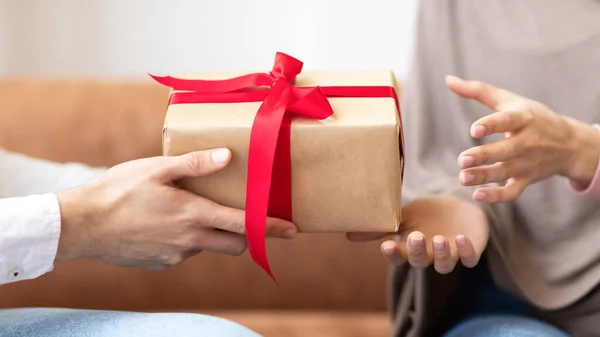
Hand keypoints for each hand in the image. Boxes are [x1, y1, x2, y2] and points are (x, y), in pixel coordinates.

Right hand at [55, 148, 296, 269]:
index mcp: (194, 215)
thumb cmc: (119, 191)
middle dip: (246, 236)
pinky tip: (167, 224)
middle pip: (233, 245)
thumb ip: (195, 164)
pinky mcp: (161, 263)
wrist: (83, 225)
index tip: (292, 230)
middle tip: (248, 221)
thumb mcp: (158, 168)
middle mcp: (190, 240)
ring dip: (211, 234)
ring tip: (193, 212)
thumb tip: (228, 156)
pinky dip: (187, 240)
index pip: (244, 225)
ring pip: (207, 247)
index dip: (270, 228)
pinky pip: (184, 252)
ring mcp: (175, 255)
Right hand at [347, 196, 488, 273]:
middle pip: (420, 261)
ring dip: (441, 254)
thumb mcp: (404, 216)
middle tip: (415, 237)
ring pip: (444, 265)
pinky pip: (469, 258)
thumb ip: (382, 226)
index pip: (398, 257)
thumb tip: (348, 234)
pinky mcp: (470, 251)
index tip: (387, 245)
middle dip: (417, 251)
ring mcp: (449, 255)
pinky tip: (461, 238)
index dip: (393, 254)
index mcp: (410, 247)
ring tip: (439, 239)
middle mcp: (428, 255)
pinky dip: (465, 251)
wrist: (459, 210)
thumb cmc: (427, 215)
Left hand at [447, 75, 599, 201]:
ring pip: (505, 172)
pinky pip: (513, 191)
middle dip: (484, 156)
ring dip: (484, 176)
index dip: (491, 125)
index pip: (507, 121)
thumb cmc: (531, 117)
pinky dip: (497, 196)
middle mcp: (527, 141)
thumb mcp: (509, 100)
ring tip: (463, 177)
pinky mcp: (526, 179)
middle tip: (462, 160)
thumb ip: (478, 91)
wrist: (568, 143)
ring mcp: (527, 162)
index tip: (474, 130)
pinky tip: (478, 195)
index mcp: (523, 118)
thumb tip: (448, 80)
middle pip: (505, 150)